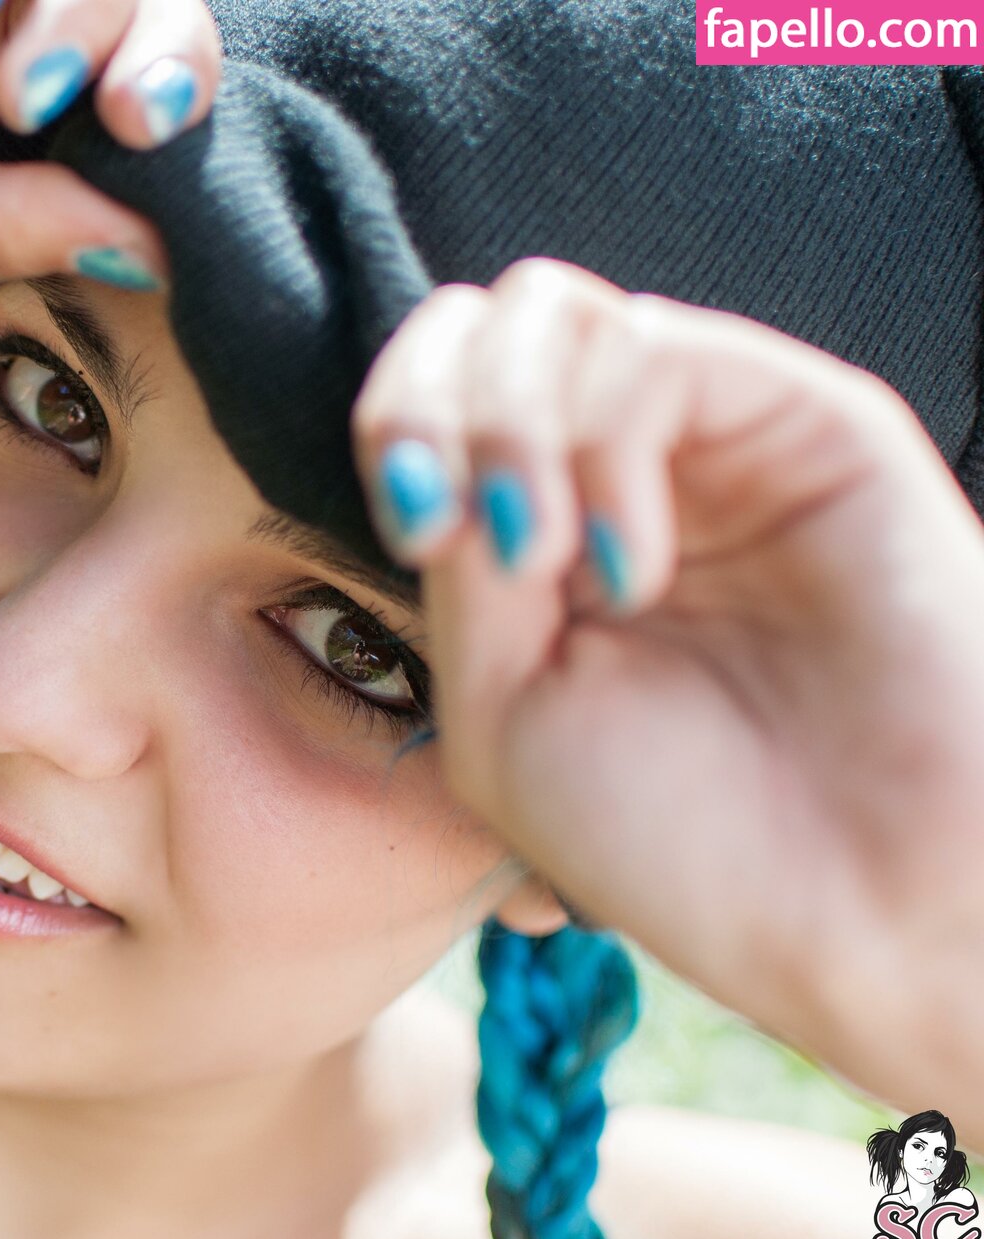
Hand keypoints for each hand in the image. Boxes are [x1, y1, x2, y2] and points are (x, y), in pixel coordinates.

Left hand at [350, 257, 983, 1114]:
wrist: (856, 914)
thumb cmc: (679, 838)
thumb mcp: (501, 710)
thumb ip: (460, 570)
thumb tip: (447, 453)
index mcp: (541, 536)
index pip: (432, 391)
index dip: (395, 424)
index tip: (410, 532)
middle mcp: (623, 471)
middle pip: (480, 325)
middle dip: (429, 405)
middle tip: (449, 531)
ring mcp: (714, 443)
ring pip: (552, 312)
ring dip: (509, 430)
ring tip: (550, 566)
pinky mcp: (810, 422)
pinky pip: (652, 348)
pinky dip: (604, 446)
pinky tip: (635, 568)